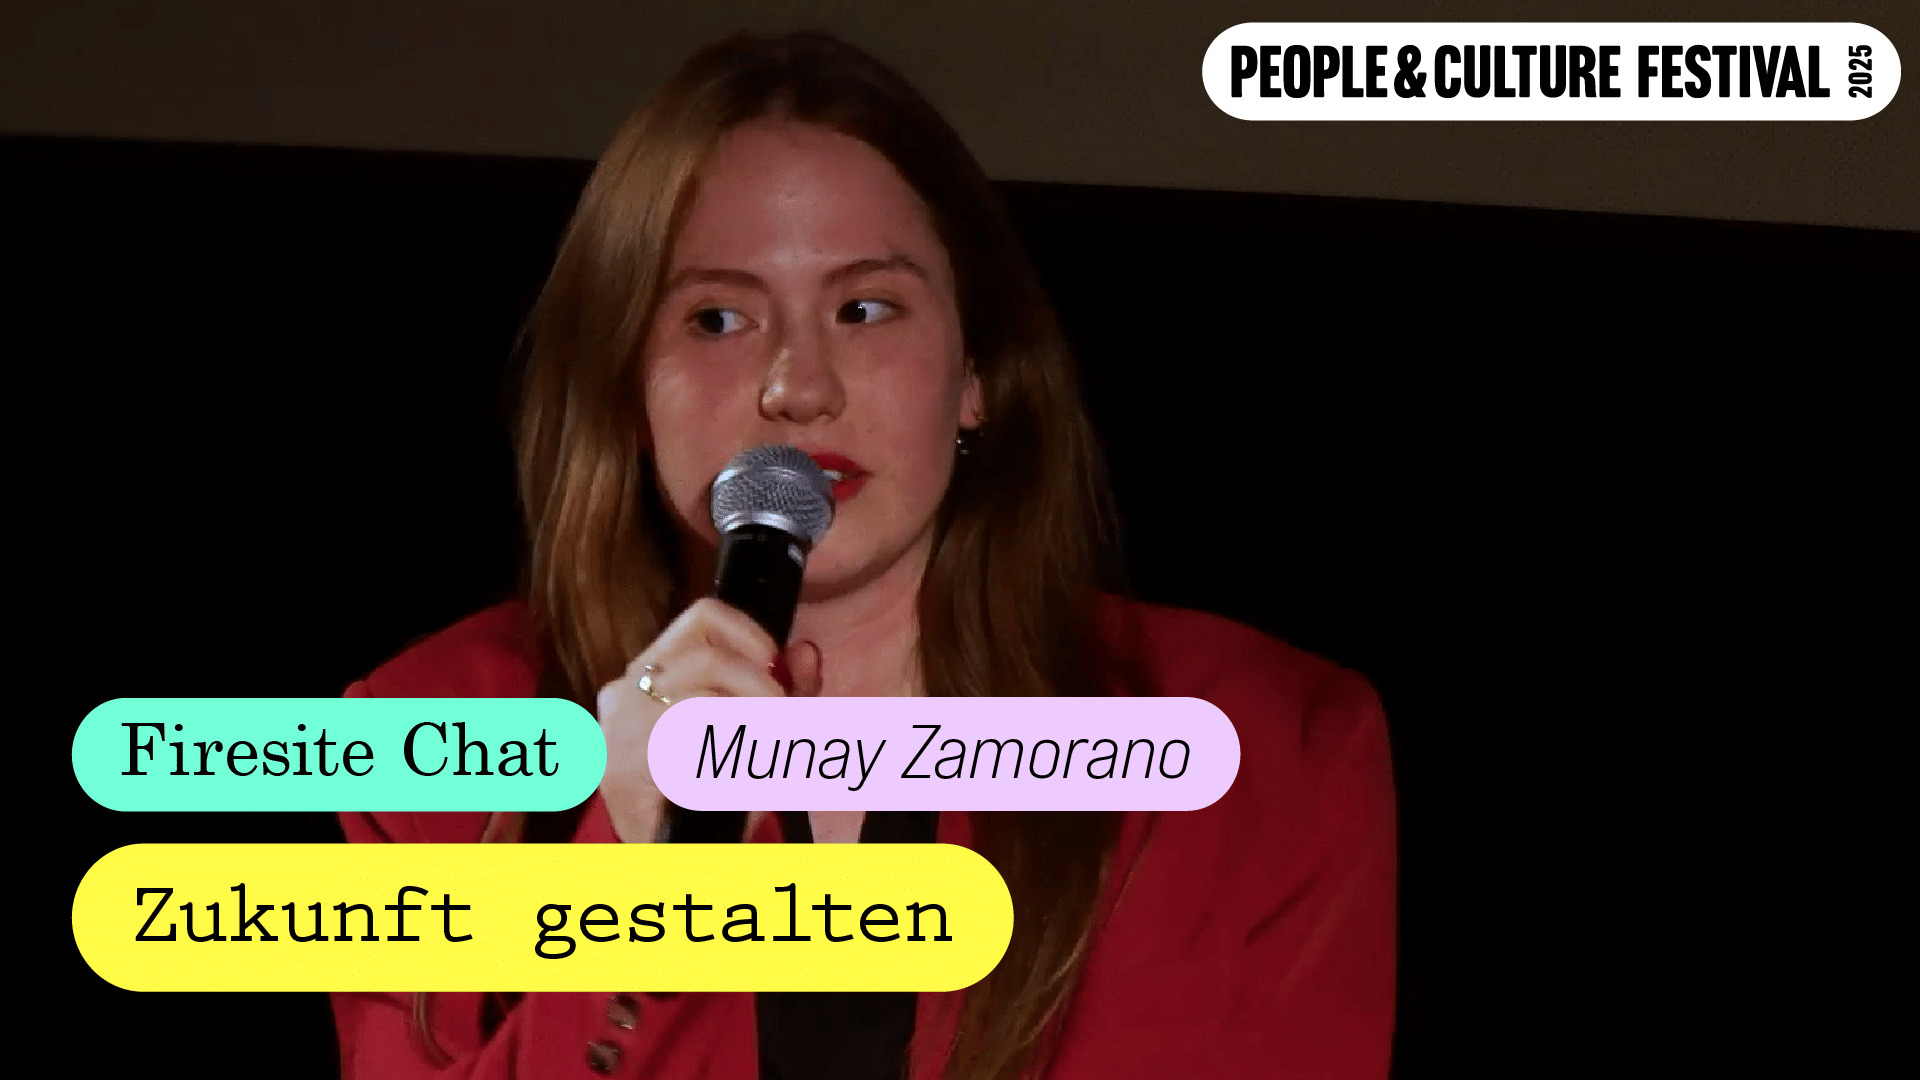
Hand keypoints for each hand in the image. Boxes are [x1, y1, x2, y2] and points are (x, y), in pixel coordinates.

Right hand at [595, 598, 821, 842]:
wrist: (665, 854)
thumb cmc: (707, 790)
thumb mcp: (757, 732)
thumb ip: (786, 690)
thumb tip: (807, 651)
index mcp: (651, 671)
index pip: (701, 618)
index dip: (749, 632)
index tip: (777, 662)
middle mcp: (626, 692)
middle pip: (708, 658)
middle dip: (761, 687)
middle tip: (787, 718)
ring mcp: (620, 730)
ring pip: (702, 702)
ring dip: (751, 725)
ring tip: (770, 750)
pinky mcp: (624, 768)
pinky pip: (692, 749)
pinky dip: (730, 761)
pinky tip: (740, 779)